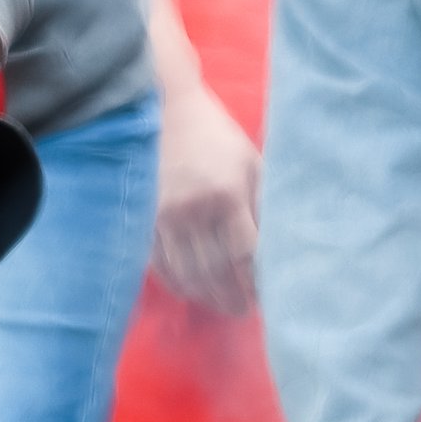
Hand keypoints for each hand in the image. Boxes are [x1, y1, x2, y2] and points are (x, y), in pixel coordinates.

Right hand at [152, 84, 261, 314]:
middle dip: (233, 296)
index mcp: (226, 195)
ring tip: (223, 306)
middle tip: (245, 311)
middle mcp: (193, 211)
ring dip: (207, 296)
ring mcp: (163, 217)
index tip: (267, 296)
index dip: (256, 280)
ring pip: (187, 273)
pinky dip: (178, 283)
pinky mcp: (144, 219)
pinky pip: (160, 264)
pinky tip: (192, 291)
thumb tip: (276, 247)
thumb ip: (262, 204)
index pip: (245, 253)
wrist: (163, 110)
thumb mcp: (251, 163)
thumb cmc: (216, 136)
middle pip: (215, 270)